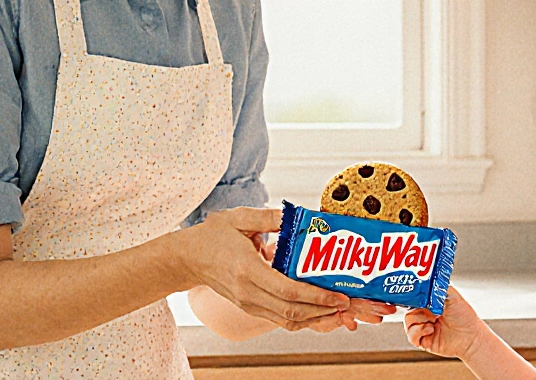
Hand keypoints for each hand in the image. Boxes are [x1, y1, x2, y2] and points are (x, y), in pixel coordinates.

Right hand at [174, 207, 351, 331]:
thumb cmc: (212, 237)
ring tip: (339, 311)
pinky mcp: (250, 308)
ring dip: (316, 318)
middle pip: (292, 311)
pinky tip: (319, 311)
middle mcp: (248, 293)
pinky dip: (302, 319)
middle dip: (323, 310)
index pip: (287, 290)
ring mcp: (249, 304)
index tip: (337, 295)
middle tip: (348, 303)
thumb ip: (267, 216)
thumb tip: (295, 214)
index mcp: (247, 270)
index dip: (315, 296)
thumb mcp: (238, 218)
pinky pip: (280, 319)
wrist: (187, 259)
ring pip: (287, 320)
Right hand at [404, 286, 484, 359]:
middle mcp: (425, 315)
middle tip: (426, 308)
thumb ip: (439, 286)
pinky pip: (411, 336)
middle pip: (408, 309)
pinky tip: (430, 329)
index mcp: (429, 304)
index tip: (413, 293)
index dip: (412, 295)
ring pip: (408, 322)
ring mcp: (423, 328)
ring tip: (432, 320)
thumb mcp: (453, 295)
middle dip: (415, 308)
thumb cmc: (465, 317)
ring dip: (419, 319)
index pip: (414, 297)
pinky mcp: (423, 341)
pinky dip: (418, 331)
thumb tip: (429, 278)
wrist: (471, 336)